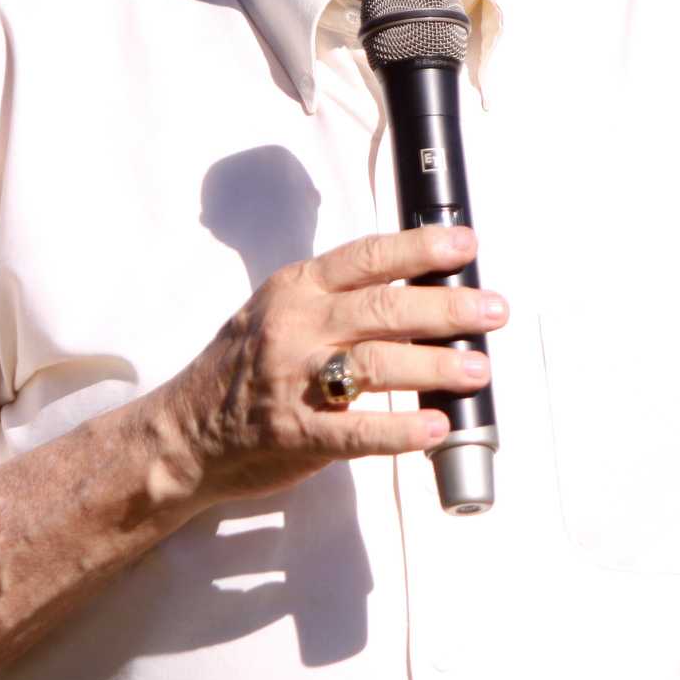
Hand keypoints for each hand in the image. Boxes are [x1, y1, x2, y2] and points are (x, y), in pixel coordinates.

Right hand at [165, 225, 505, 502]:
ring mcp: (294, 380)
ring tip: (479, 369)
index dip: (421, 249)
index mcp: (298, 289)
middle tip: (493, 311)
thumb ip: (339, 297)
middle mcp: (296, 326)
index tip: (466, 246)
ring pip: (379, 364)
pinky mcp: (297, 432)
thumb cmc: (245, 367)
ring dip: (437, 366)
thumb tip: (420, 285)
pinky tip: (436, 427)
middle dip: (448, 308)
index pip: (368, 257)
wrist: (185, 432)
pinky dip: (401, 430)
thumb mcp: (282, 310)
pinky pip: (358, 430)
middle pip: (385, 308)